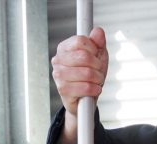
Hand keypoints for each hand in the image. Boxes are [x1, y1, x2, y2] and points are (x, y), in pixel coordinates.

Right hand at [49, 27, 107, 143]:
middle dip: (98, 66)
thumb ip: (98, 42)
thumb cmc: (90, 76)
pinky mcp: (63, 90)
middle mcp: (57, 60)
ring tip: (96, 81)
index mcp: (64, 48)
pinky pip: (85, 87)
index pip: (81, 41)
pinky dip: (94, 89)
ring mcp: (58, 75)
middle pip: (84, 56)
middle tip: (99, 72)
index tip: (96, 57)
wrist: (84, 100)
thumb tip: (98, 31)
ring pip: (86, 72)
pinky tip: (94, 90)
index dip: (94, 49)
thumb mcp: (97, 56)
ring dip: (97, 79)